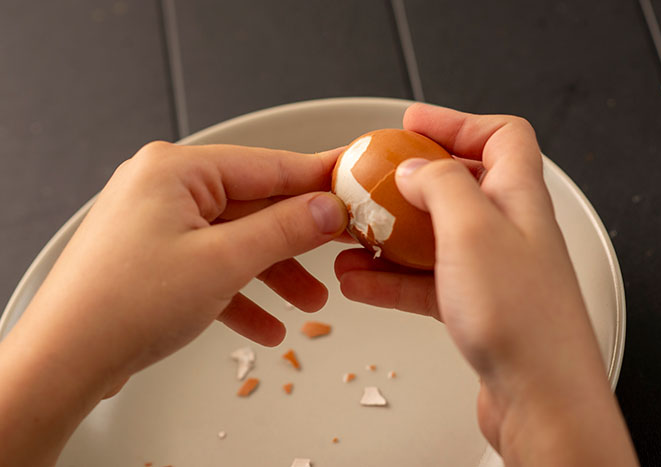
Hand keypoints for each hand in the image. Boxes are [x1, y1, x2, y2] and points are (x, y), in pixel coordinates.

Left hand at [0, 142, 346, 465]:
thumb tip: (327, 209)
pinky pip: (212, 267)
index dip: (317, 178)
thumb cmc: (124, 305)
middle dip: (297, 241)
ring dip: (274, 273)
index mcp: (177, 170)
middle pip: (254, 206)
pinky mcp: (155, 258)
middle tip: (341, 251)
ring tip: (311, 303)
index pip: (268, 165)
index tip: (353, 185)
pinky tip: (268, 326)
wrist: (63, 361)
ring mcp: (159, 224)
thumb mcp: (223, 262)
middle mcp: (166, 188)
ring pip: (236, 241)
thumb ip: (284, 230)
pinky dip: (241, 294)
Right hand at [335, 104, 637, 465]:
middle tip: (372, 184)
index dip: (456, 122)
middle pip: (458, 186)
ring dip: (388, 237)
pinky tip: (359, 283)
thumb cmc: (522, 317)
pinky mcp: (475, 308)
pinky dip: (390, 279)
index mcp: (518, 197)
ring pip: (433, 238)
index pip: (501, 136)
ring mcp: (491, 271)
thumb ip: (441, 184)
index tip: (412, 123)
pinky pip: (424, 282)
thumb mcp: (472, 228)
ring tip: (350, 241)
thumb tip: (416, 168)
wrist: (541, 397)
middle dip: (409, 183)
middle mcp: (508, 230)